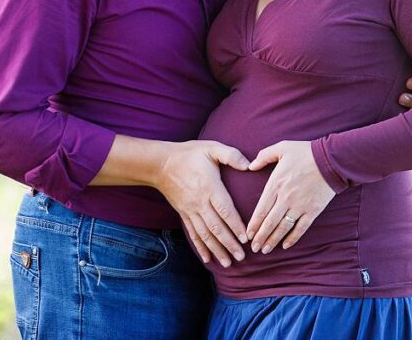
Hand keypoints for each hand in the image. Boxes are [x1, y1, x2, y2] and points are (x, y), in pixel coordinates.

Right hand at [155, 140, 249, 267]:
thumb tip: (249, 164)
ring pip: (205, 234)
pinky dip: (200, 248)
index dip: (235, 225)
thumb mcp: (211, 147)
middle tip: (242, 257)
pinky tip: (208, 259)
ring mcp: (190, 210)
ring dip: (216, 250)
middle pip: (216, 227)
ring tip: (228, 263)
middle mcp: (199, 202)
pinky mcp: (184, 214)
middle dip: (229, 243)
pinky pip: (193, 234)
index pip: (224, 210)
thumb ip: (231, 155)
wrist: (161, 164)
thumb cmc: (189, 154)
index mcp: (209, 187)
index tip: (245, 238)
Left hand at [245, 141, 335, 254]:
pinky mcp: (312, 211)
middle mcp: (286, 198)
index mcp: (276, 184)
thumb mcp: (282, 148)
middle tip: (254, 248)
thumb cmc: (306, 152)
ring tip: (266, 250)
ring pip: (283, 228)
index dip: (253, 224)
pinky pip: (301, 228)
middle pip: (270, 222)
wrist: (331, 159)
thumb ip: (264, 156)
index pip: (261, 209)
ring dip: (273, 240)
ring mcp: (299, 206)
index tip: (248, 235)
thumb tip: (250, 166)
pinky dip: (293, 238)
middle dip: (260, 237)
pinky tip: (285, 245)